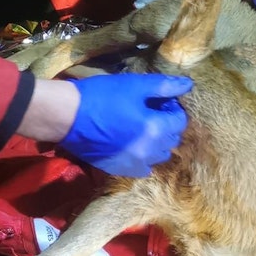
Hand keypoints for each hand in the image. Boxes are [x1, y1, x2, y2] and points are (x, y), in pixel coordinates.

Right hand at [60, 73, 191, 176]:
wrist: (67, 117)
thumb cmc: (101, 96)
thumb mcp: (135, 85)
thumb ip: (164, 86)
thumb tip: (188, 85)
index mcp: (155, 129)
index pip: (180, 121)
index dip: (172, 109)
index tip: (158, 101)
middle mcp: (149, 151)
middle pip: (172, 139)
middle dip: (166, 124)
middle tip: (149, 111)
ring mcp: (135, 164)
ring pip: (159, 155)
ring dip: (157, 141)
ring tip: (140, 126)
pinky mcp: (121, 170)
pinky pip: (144, 167)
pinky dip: (143, 156)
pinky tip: (130, 142)